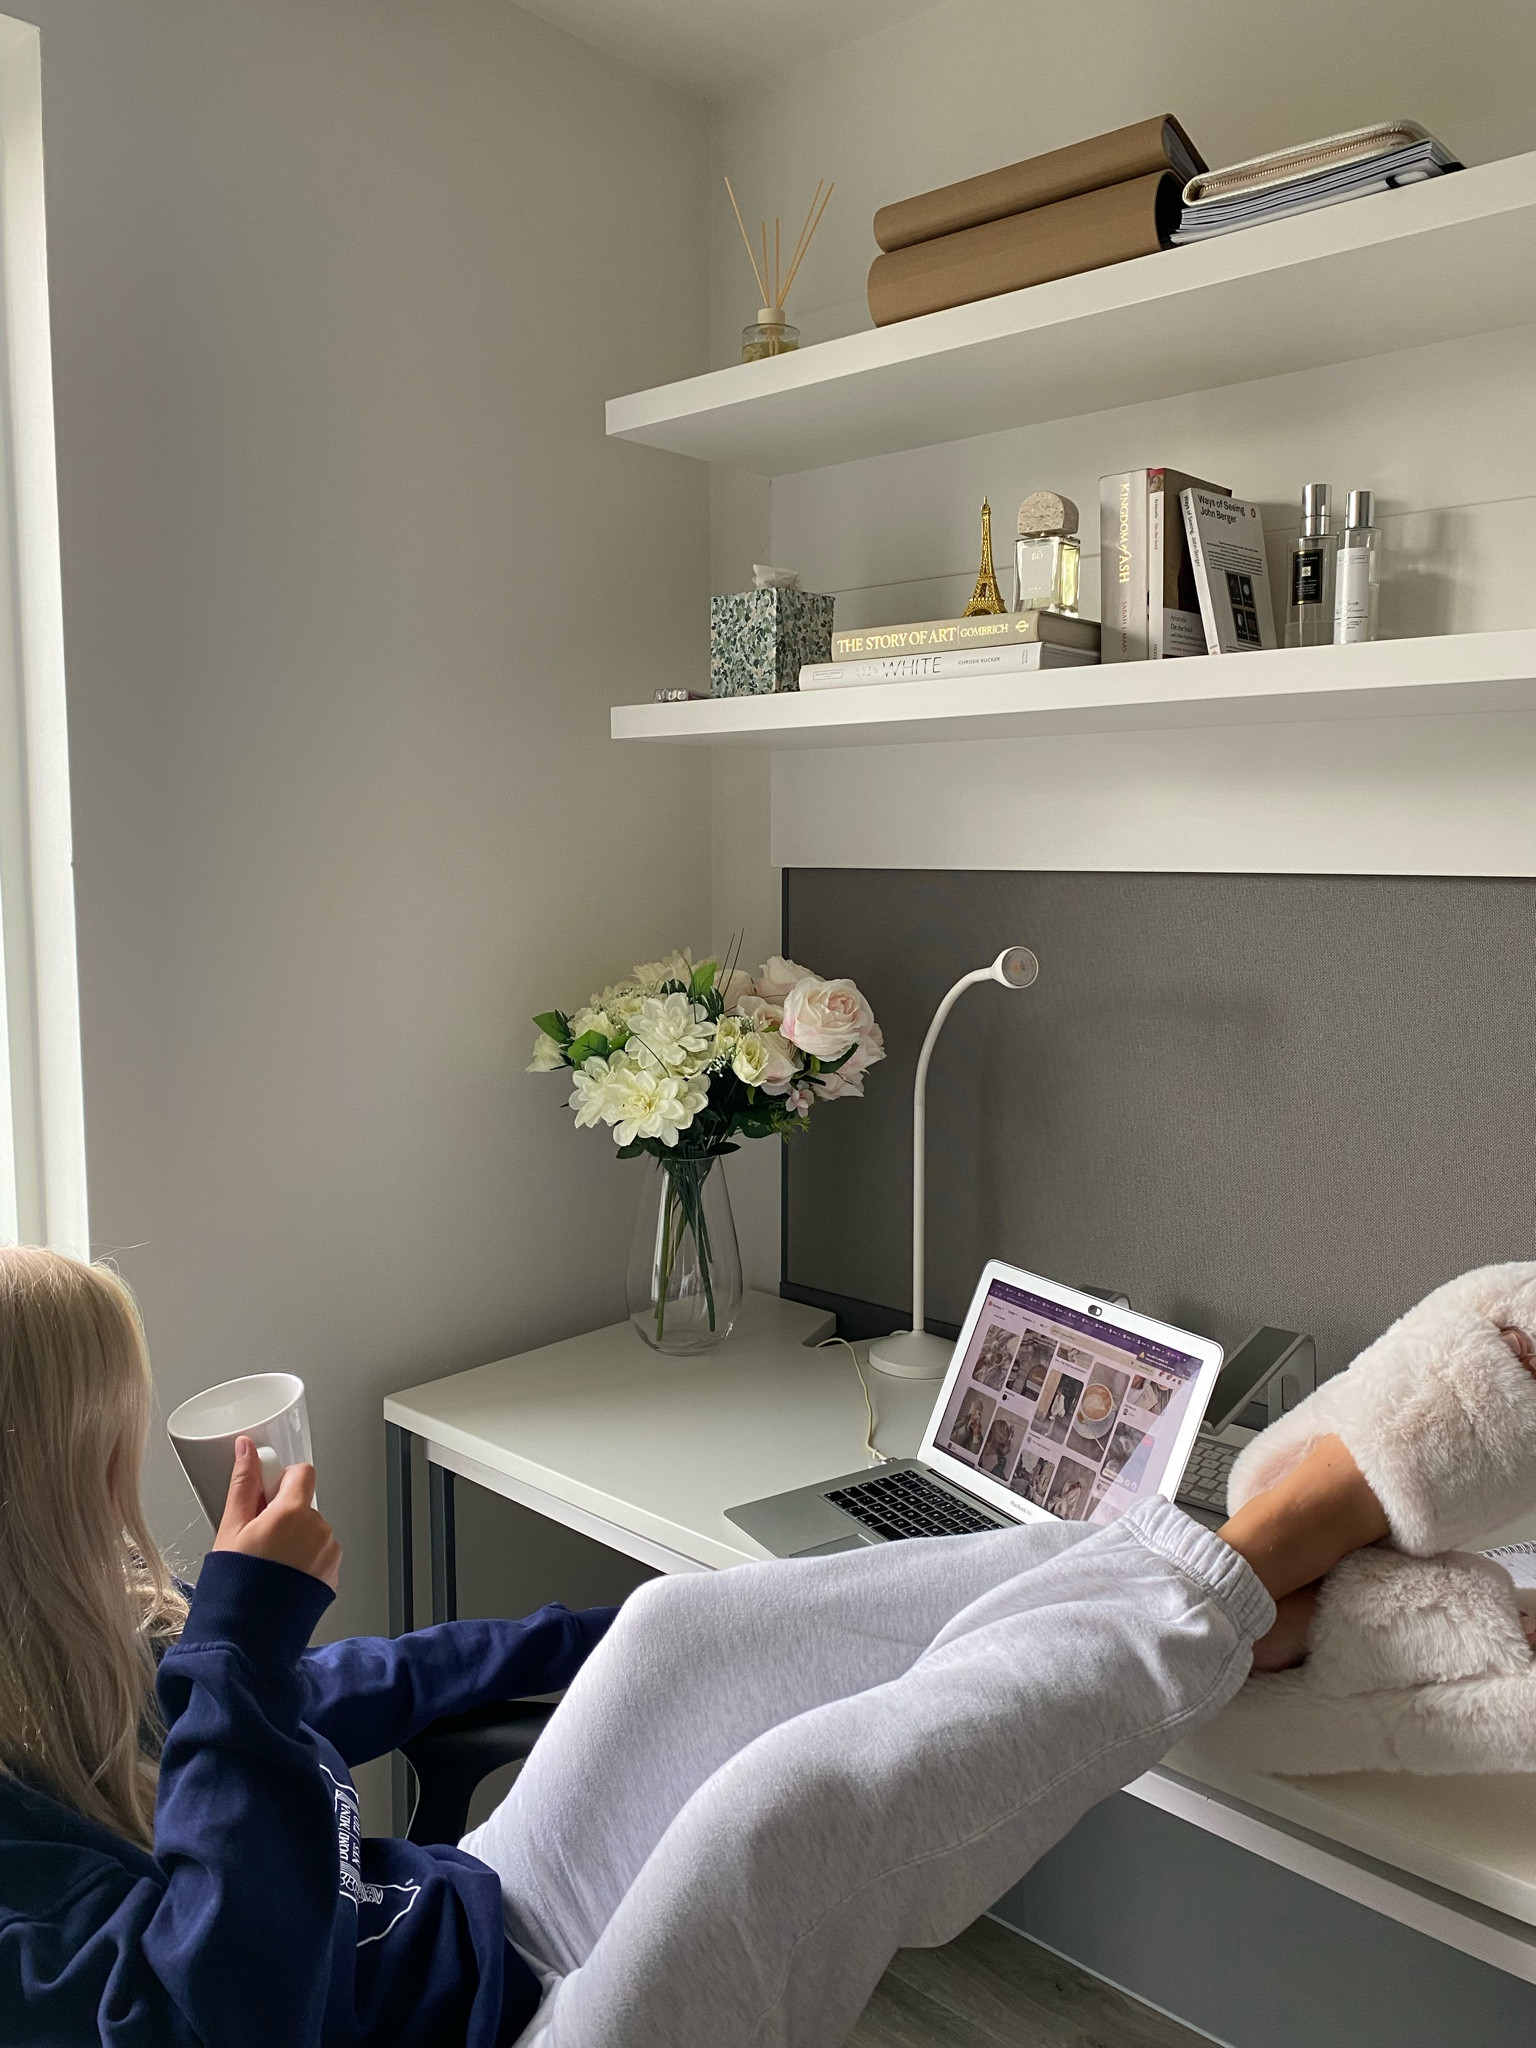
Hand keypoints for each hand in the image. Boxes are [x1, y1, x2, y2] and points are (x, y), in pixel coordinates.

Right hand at [213, 1435, 341, 1589]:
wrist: (248, 1638)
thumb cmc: (234, 1587)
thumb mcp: (230, 1529)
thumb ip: (243, 1484)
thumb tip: (246, 1450)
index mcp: (293, 1513)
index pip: (303, 1472)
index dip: (283, 1480)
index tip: (266, 1494)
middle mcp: (318, 1530)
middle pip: (304, 1504)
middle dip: (284, 1513)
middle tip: (259, 1538)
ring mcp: (329, 1553)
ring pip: (312, 1530)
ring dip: (295, 1538)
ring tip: (268, 1563)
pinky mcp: (333, 1574)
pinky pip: (320, 1553)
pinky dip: (304, 1559)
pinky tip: (282, 1576)